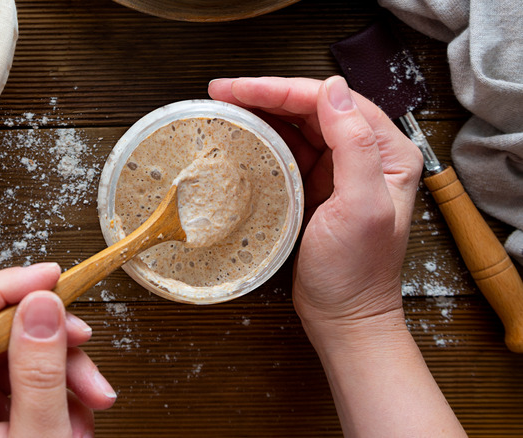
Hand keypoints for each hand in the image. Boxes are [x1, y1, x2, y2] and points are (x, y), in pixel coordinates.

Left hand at [0, 263, 116, 437]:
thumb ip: (39, 373)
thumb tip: (41, 304)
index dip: (1, 289)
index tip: (49, 276)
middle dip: (50, 338)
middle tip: (85, 344)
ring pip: (21, 361)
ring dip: (66, 371)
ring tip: (95, 399)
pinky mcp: (0, 424)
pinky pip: (32, 389)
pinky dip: (65, 396)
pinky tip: (81, 418)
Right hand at [209, 76, 465, 436]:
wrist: (344, 318)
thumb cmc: (356, 273)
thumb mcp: (361, 207)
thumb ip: (355, 145)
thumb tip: (333, 90)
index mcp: (387, 152)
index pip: (332, 102)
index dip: (284, 89)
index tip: (242, 89)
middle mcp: (366, 155)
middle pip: (312, 108)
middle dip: (266, 95)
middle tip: (223, 92)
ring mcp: (340, 171)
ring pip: (298, 126)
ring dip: (263, 112)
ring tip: (226, 106)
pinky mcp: (317, 188)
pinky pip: (289, 151)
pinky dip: (265, 138)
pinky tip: (244, 134)